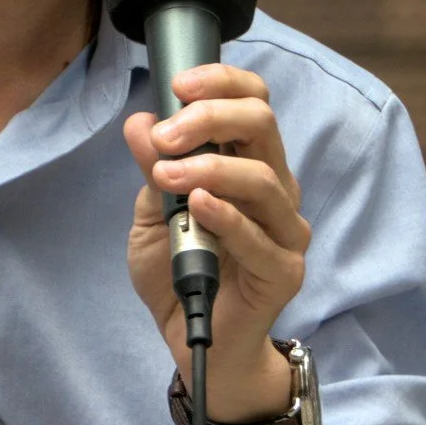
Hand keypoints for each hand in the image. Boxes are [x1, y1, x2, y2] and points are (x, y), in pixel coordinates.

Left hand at [122, 64, 310, 420]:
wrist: (193, 341)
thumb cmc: (180, 272)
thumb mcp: (153, 214)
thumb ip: (152, 170)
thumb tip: (141, 121)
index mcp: (249, 164)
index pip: (254, 102)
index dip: (221, 83)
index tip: (177, 85)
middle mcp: (275, 189)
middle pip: (262, 125)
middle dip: (209, 118)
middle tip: (165, 136)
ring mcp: (284, 230)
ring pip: (263, 177)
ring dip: (210, 168)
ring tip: (166, 177)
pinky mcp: (284, 271)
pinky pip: (260, 237)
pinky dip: (228, 216)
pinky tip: (199, 205)